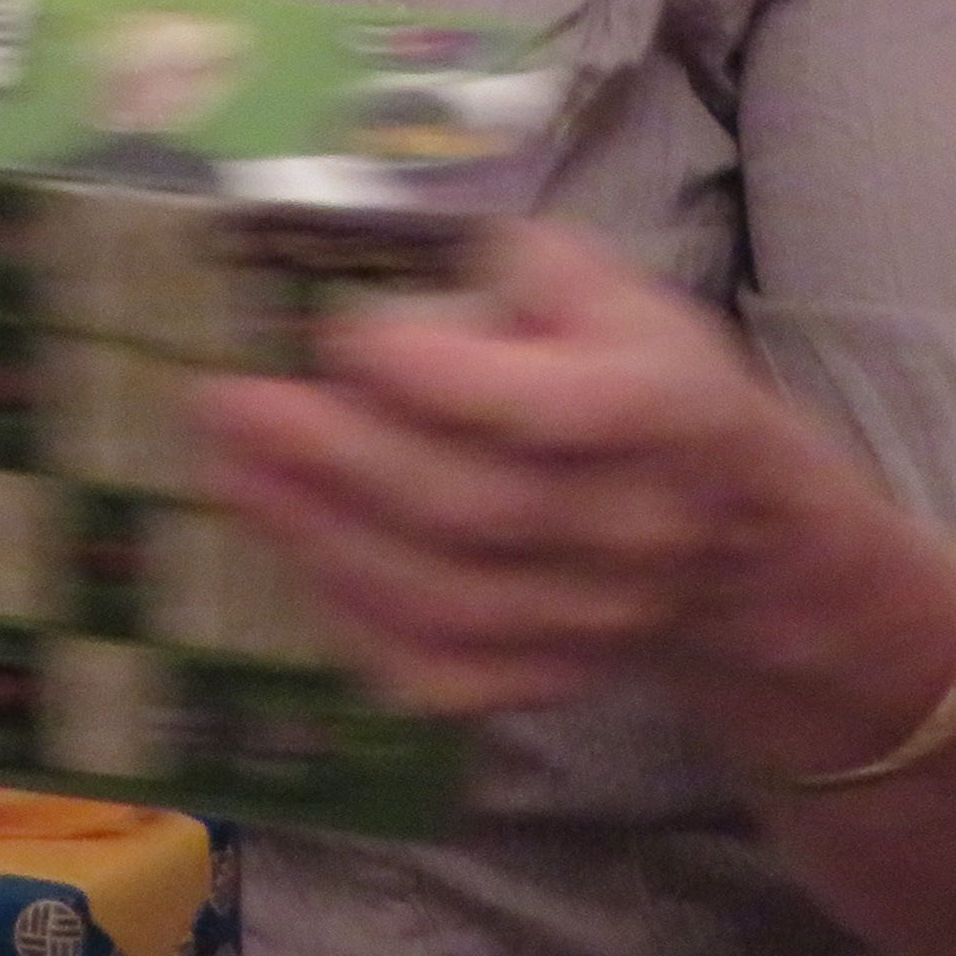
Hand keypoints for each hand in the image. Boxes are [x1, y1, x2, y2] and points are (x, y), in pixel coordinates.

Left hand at [196, 216, 817, 717]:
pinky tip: (287, 545)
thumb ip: (522, 274)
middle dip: (336, 457)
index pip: (546, 410)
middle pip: (475, 511)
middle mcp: (634, 530)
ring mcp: (591, 621)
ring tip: (227, 467)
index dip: (437, 376)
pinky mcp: (545, 680)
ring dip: (317, 535)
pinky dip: (348, 617)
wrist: (728, 533)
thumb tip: (404, 288)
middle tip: (228, 404)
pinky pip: (434, 674)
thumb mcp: (611, 291)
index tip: (344, 332)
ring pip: (441, 602)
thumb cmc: (639, 379)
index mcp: (661, 413)